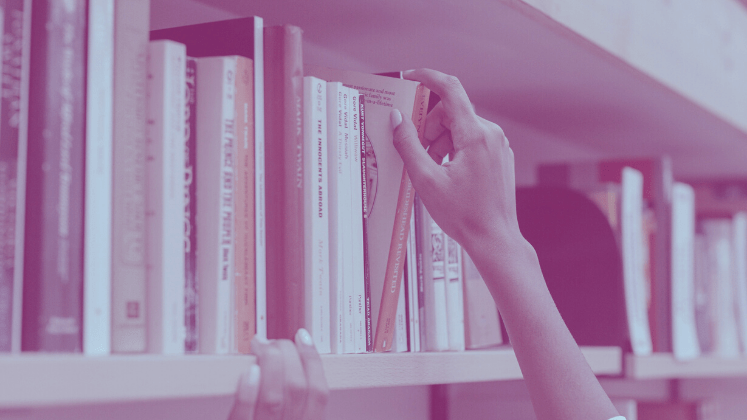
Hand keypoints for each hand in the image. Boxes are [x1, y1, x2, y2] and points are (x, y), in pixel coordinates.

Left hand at [228, 329, 328, 419]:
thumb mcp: (292, 418)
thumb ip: (294, 401)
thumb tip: (290, 359)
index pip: (320, 392)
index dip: (313, 360)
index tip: (303, 338)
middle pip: (297, 389)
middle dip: (289, 355)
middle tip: (276, 342)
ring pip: (273, 398)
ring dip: (269, 365)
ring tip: (261, 347)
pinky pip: (243, 414)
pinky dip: (247, 391)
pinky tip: (249, 371)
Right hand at [392, 68, 520, 254]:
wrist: (494, 239)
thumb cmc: (464, 215)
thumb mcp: (426, 180)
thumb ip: (408, 144)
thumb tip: (397, 118)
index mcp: (476, 135)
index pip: (450, 89)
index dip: (428, 78)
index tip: (411, 77)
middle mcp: (491, 134)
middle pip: (452, 112)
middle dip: (429, 125)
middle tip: (416, 149)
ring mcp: (498, 145)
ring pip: (461, 127)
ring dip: (440, 140)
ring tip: (431, 168)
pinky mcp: (499, 156)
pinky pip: (472, 140)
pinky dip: (453, 148)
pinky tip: (445, 171)